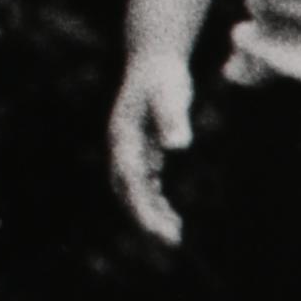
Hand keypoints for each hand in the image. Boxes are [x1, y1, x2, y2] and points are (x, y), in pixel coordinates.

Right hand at [108, 52, 194, 246]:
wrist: (154, 59)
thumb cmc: (163, 76)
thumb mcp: (171, 92)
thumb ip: (173, 117)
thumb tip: (178, 145)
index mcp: (123, 137)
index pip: (130, 181)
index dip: (143, 207)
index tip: (160, 230)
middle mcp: (121, 147)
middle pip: (127, 191)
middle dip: (145, 218)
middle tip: (171, 240)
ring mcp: (129, 151)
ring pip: (134, 192)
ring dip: (150, 214)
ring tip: (175, 234)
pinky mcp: (141, 151)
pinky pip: (144, 185)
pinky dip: (155, 202)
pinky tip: (172, 216)